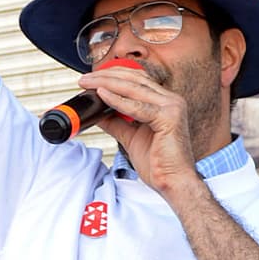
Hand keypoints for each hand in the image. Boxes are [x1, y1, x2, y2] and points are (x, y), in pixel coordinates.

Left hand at [77, 66, 199, 201]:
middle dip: (106, 76)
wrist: (174, 184)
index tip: (91, 79)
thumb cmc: (159, 165)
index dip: (113, 75)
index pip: (137, 79)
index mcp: (164, 102)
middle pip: (134, 79)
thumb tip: (98, 113)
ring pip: (134, 88)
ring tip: (88, 83)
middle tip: (85, 79)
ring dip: (108, 83)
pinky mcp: (169, 118)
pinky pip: (138, 107)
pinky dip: (118, 100)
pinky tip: (102, 95)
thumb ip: (116, 123)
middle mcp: (170, 100)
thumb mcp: (130, 138)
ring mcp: (172, 107)